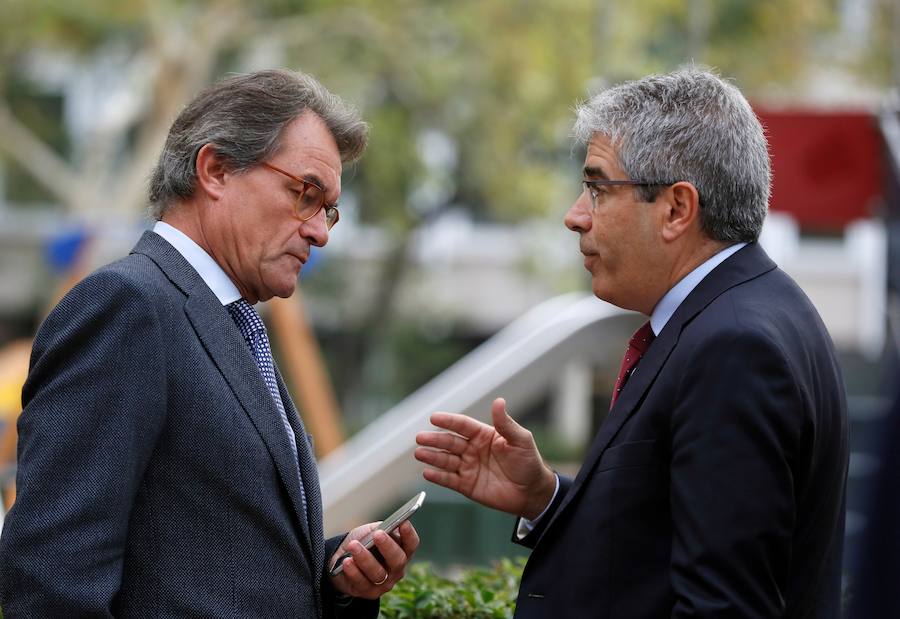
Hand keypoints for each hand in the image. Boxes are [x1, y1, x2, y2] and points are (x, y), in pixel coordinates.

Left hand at [328, 520, 418, 598]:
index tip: (403, 522)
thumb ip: (379, 529)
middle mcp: (397, 569)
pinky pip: (361, 582)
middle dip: (388, 546)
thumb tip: (383, 530)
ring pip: (378, 573)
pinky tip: (346, 561)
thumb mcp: (372, 531)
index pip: (411, 544)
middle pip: (398, 560)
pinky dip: (353, 571)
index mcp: (402, 551)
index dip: (409, 534)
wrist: (343, 560)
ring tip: (353, 545)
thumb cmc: (363, 543)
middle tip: (377, 534)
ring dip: (364, 558)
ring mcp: (384, 583)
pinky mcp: (369, 593)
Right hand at [415, 397, 555, 519]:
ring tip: (420, 453)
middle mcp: (473, 449)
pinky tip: (427, 473)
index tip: (434, 417)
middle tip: (420, 437)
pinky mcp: (467, 485)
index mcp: (483, 435)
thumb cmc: (529, 463)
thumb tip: (498, 401)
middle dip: (435, 439)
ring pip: (446, 460)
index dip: (448, 421)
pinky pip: (449, 480)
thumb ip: (506, 423)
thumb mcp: (520, 440)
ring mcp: (468, 467)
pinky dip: (438, 477)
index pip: (462, 425)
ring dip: (432, 456)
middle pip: (450, 442)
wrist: (533, 492)